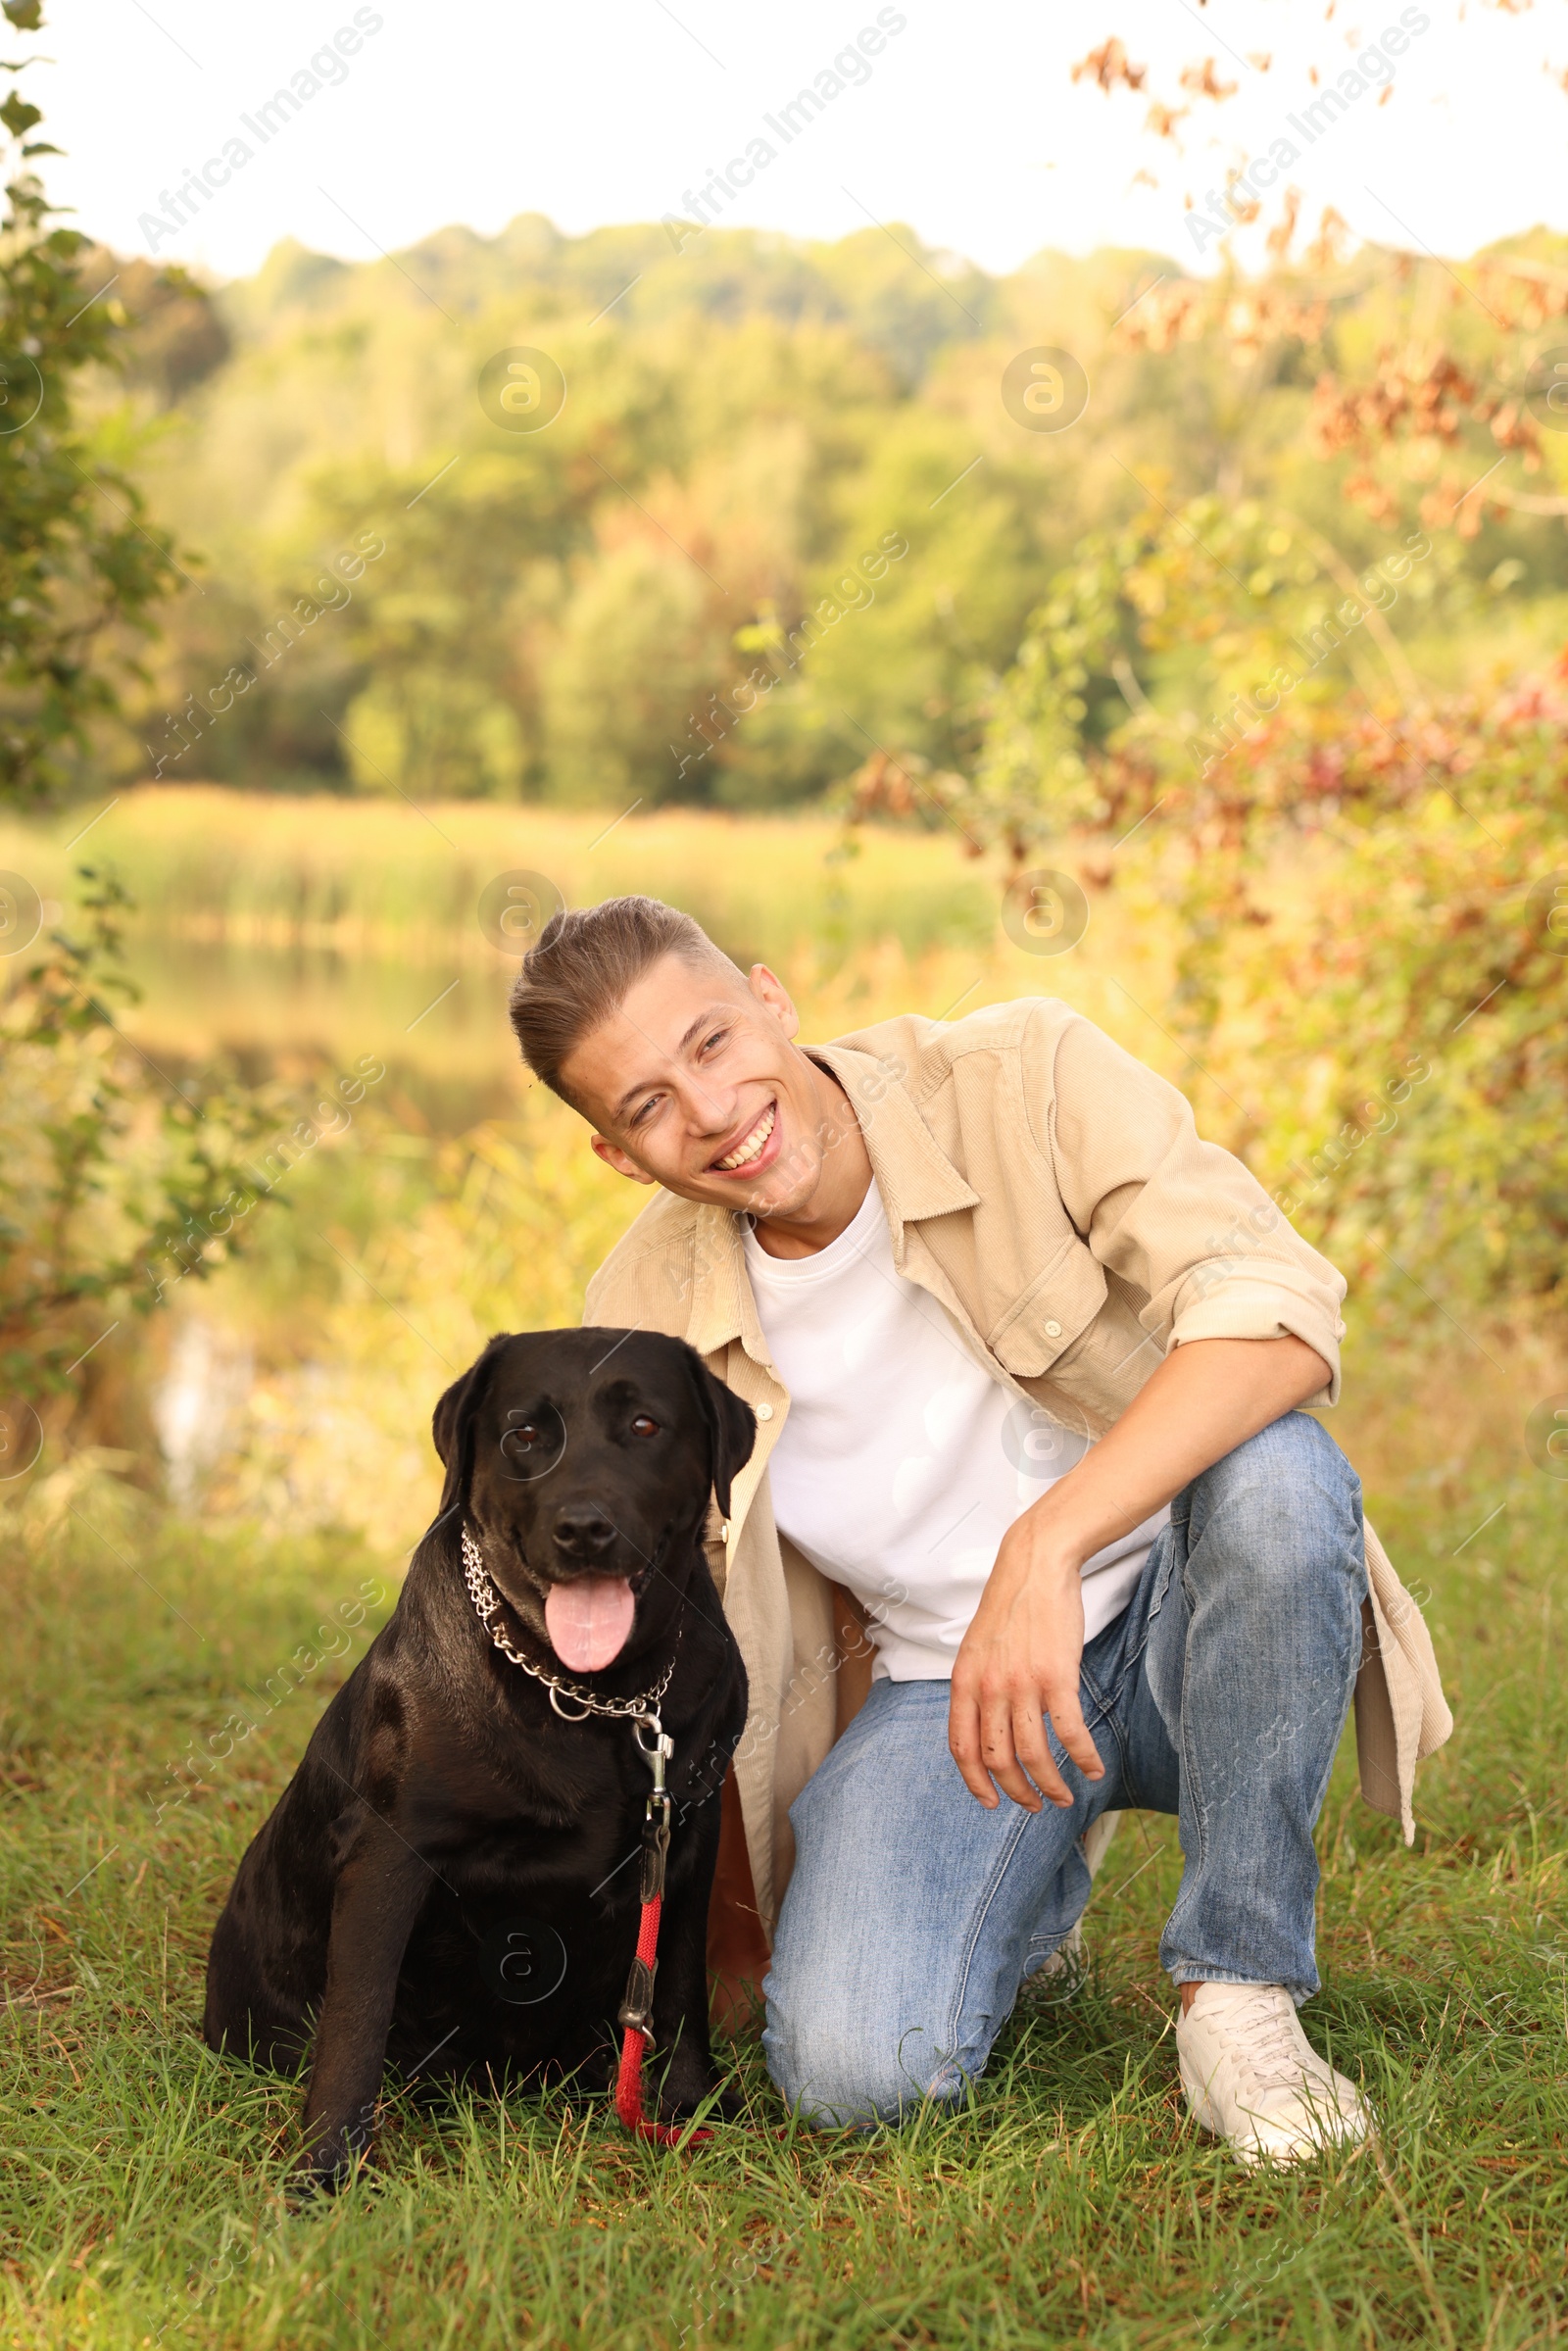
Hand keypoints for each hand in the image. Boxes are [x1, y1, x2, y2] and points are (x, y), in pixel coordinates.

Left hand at [948, 1502, 1103, 1810]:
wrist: (1035, 1565)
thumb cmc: (1011, 1606)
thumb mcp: (977, 1648)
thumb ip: (977, 1687)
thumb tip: (984, 1726)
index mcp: (964, 1681)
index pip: (962, 1748)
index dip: (975, 1783)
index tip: (991, 1803)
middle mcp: (988, 1688)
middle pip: (997, 1760)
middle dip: (1017, 1792)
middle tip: (1035, 1805)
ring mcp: (1022, 1684)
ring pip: (1033, 1755)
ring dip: (1051, 1785)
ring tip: (1064, 1798)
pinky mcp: (1057, 1677)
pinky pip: (1070, 1733)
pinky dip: (1083, 1758)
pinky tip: (1093, 1770)